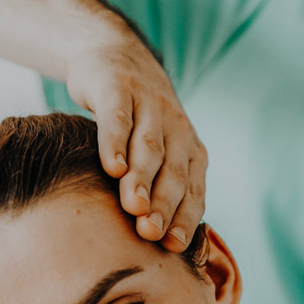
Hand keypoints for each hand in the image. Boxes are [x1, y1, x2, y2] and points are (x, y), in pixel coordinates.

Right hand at [64, 33, 207, 253]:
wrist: (114, 55)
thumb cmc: (135, 122)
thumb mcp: (153, 152)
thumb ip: (156, 189)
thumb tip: (153, 247)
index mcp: (189, 149)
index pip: (192, 190)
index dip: (184, 218)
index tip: (173, 248)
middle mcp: (175, 128)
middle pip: (172, 172)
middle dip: (164, 205)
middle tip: (151, 234)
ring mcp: (148, 105)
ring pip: (149, 147)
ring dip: (143, 178)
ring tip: (134, 207)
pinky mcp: (118, 88)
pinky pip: (118, 118)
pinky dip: (116, 142)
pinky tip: (111, 166)